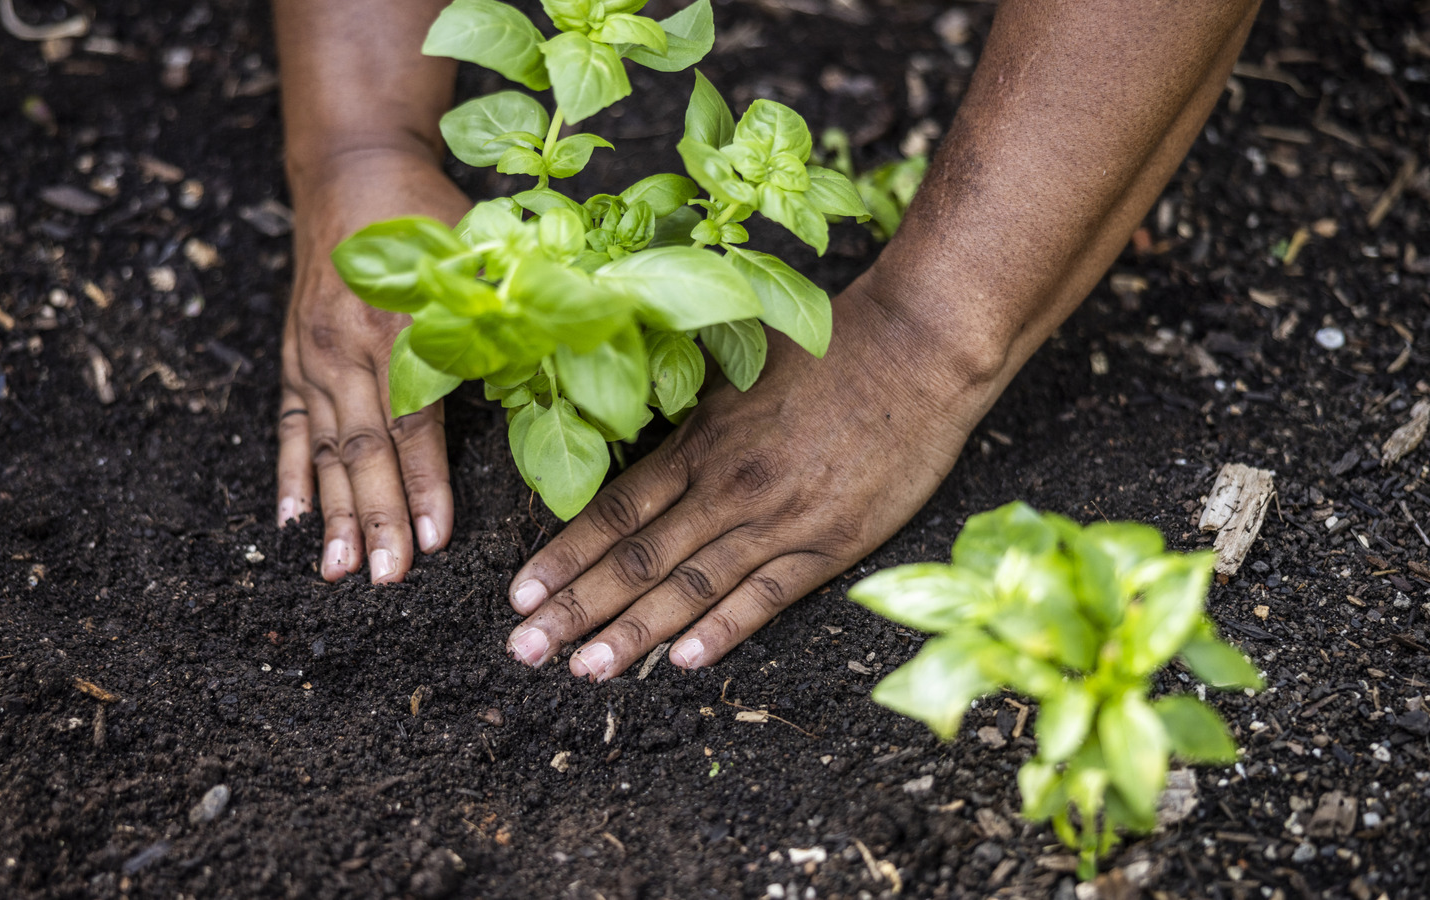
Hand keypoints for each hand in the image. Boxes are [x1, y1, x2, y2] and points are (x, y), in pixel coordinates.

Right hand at [276, 150, 471, 581]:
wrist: (352, 167)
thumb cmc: (428, 214)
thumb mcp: (477, 252)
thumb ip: (504, 318)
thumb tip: (553, 378)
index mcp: (402, 325)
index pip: (414, 422)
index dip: (425, 483)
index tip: (436, 540)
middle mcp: (347, 345)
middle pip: (363, 448)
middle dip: (377, 518)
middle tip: (386, 578)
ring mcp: (314, 353)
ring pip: (325, 447)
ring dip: (332, 512)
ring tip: (339, 569)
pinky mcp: (295, 355)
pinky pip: (290, 425)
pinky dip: (289, 475)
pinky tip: (288, 522)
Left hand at [502, 274, 1009, 678]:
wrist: (917, 351)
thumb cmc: (827, 350)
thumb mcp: (736, 368)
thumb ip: (682, 411)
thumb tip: (625, 423)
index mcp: (699, 442)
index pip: (613, 512)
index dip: (562, 557)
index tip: (518, 596)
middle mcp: (727, 487)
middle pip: (635, 559)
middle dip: (575, 609)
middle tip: (524, 650)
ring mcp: (778, 520)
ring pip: (690, 588)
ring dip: (634, 633)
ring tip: (585, 670)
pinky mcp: (830, 544)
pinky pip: (766, 598)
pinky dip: (723, 630)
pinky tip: (684, 662)